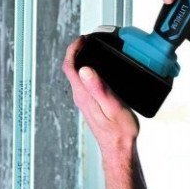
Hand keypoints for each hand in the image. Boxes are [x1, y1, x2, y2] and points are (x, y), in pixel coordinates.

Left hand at [62, 37, 138, 158]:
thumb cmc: (119, 131)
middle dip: (76, 51)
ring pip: (76, 75)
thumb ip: (98, 88)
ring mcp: (84, 100)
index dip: (73, 49)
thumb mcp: (113, 107)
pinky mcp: (90, 103)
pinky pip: (83, 81)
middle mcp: (81, 97)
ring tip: (92, 49)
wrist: (119, 149)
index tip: (82, 39)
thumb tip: (85, 70)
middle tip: (87, 40)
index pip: (70, 67)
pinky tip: (98, 67)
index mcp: (84, 95)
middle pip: (71, 68)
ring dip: (81, 59)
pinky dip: (87, 68)